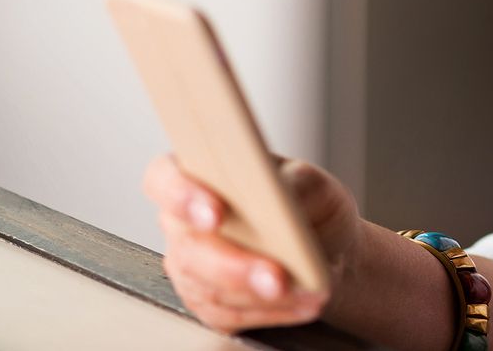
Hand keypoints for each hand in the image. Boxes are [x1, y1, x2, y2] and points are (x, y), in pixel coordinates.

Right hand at [143, 153, 363, 333]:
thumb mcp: (313, 183)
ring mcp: (192, 268)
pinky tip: (302, 303)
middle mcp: (186, 224)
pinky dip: (271, 311)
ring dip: (259, 295)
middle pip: (189, 248)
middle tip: (275, 276)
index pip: (165, 178)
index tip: (215, 213)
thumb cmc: (309, 207)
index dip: (180, 195)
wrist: (326, 252)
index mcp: (200, 176)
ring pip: (208, 288)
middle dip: (233, 266)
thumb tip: (282, 195)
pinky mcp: (209, 304)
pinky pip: (230, 316)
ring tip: (305, 291)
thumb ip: (295, 183)